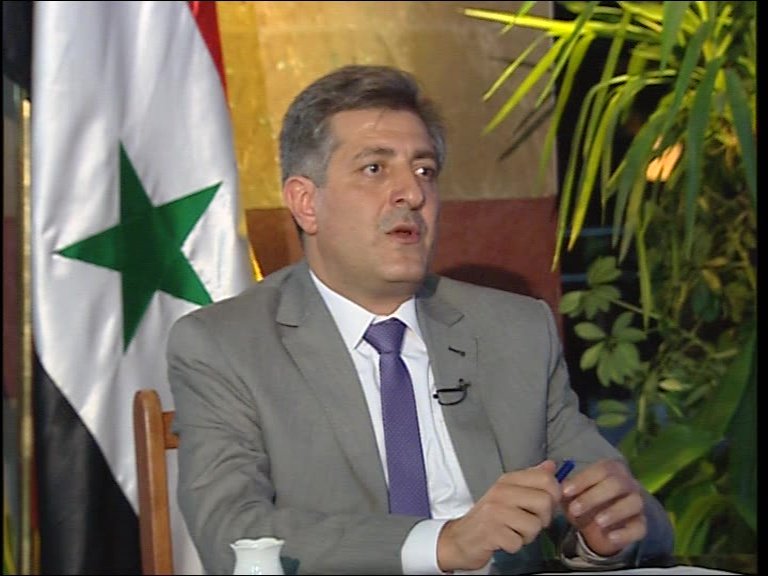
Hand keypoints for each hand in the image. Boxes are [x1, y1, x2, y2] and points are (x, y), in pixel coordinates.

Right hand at [436, 460, 560, 571]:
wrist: (460, 538)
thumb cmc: (489, 516)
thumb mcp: (508, 492)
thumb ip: (531, 479)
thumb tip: (551, 465)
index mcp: (508, 480)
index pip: (546, 479)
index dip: (554, 495)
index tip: (545, 504)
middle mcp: (501, 492)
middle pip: (545, 502)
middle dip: (542, 518)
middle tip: (528, 521)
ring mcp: (495, 512)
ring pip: (535, 525)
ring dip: (527, 535)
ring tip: (513, 531)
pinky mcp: (492, 533)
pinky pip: (519, 542)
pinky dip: (514, 546)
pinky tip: (504, 540)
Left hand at [560, 459, 646, 555]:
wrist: (598, 524)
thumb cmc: (584, 500)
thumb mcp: (571, 492)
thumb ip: (561, 483)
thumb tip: (548, 472)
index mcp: (611, 470)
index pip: (601, 469)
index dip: (583, 480)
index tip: (565, 492)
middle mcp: (628, 483)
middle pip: (616, 484)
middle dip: (594, 496)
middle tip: (574, 510)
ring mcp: (637, 503)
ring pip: (633, 503)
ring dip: (614, 512)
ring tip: (596, 522)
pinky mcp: (641, 524)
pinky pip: (639, 527)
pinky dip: (625, 533)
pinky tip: (610, 537)